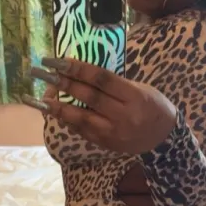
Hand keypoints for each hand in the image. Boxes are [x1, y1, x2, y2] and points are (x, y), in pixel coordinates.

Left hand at [29, 58, 176, 154]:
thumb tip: (79, 72)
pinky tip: (54, 112)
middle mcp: (123, 116)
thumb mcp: (139, 88)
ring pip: (81, 118)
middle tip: (43, 73)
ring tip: (41, 98)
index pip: (101, 79)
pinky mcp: (107, 144)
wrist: (164, 137)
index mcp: (134, 96)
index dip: (77, 69)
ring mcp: (114, 133)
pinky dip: (67, 120)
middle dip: (63, 84)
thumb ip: (112, 84)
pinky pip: (83, 131)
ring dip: (58, 107)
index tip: (57, 60)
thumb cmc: (152, 105)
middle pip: (88, 97)